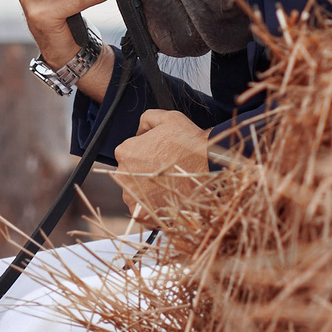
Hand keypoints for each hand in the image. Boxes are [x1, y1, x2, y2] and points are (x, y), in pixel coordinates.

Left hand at [111, 109, 208, 225]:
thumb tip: (139, 131)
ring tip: (169, 185)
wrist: (208, 165)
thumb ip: (146, 119)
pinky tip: (169, 197)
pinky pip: (144, 210)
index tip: (160, 156)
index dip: (145, 154)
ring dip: (148, 191)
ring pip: (136, 193)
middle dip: (145, 173)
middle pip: (130, 175)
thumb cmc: (188, 141)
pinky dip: (154, 206)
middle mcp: (122, 175)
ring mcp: (132, 197)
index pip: (129, 154)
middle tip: (165, 171)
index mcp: (124, 151)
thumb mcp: (166, 117)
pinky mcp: (144, 213)